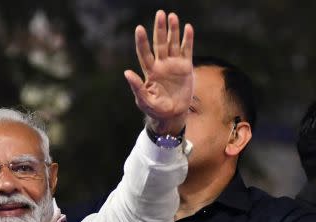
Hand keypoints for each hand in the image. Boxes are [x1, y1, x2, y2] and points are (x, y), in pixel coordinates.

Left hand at [124, 10, 193, 134]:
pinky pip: (186, 50)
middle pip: (159, 43)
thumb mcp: (144, 101)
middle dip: (159, 29)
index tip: (139, 28)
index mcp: (150, 71)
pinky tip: (188, 28)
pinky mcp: (185, 67)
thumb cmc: (155, 109)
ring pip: (173, 44)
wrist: (172, 115)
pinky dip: (187, 40)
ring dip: (173, 30)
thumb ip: (137, 87)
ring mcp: (173, 64)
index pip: (144, 53)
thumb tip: (127, 73)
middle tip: (160, 13)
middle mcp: (161, 64)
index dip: (142, 41)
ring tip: (172, 16)